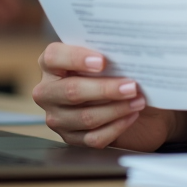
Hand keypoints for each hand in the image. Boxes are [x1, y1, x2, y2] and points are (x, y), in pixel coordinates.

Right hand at [33, 42, 186, 150]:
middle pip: (72, 91)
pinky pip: (93, 137)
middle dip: (105, 89)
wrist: (119, 97)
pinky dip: (116, 126)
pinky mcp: (71, 138)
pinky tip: (131, 115)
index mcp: (51, 64)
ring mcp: (57, 117)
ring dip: (116, 109)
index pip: (54, 57)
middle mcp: (48, 91)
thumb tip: (128, 49)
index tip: (102, 61)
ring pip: (85, 117)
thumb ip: (107, 52)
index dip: (76, 58)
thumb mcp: (105, 57)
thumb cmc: (109, 70)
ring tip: (138, 100)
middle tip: (131, 85)